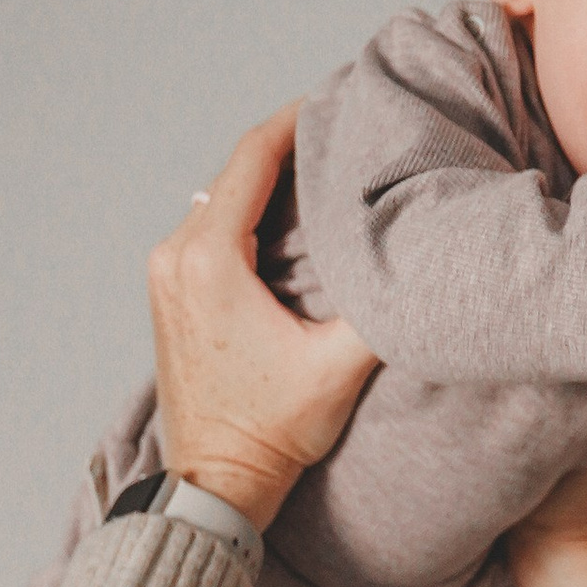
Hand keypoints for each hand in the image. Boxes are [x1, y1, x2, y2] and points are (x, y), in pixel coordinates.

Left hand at [147, 113, 379, 528]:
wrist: (214, 485)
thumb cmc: (267, 433)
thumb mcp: (336, 369)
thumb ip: (380, 310)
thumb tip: (421, 261)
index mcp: (207, 260)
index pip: (252, 157)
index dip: (297, 120)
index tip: (336, 101)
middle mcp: (175, 256)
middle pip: (234, 171)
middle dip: (287, 146)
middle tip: (341, 130)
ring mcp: (165, 275)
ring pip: (221, 198)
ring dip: (267, 178)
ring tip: (322, 166)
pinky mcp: (171, 295)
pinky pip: (210, 228)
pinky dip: (248, 211)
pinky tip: (289, 216)